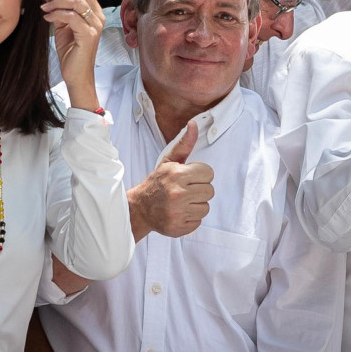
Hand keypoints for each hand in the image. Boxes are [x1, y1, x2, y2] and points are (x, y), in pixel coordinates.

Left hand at [43, 0, 103, 109]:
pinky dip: (56, 14)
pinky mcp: (88, 35)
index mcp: (94, 11)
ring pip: (76, 0)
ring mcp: (95, 25)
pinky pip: (71, 16)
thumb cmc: (70, 52)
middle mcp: (98, 16)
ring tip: (44, 7)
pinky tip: (47, 18)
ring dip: (56, 1)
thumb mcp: (64, 26)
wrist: (76, 75)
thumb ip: (62, 10)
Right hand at [127, 121, 214, 239]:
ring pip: (206, 207)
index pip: (209, 173)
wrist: (140, 208)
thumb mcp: (169, 162)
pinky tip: (179, 213)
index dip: (201, 175)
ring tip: (182, 202)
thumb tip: (194, 124)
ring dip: (196, 205)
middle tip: (185, 191)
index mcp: (177, 174)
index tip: (189, 178)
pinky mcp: (179, 227)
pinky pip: (199, 222)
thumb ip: (184, 144)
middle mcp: (178, 193)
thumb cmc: (157, 183)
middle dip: (199, 190)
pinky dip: (191, 219)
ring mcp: (178, 212)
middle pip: (210, 191)